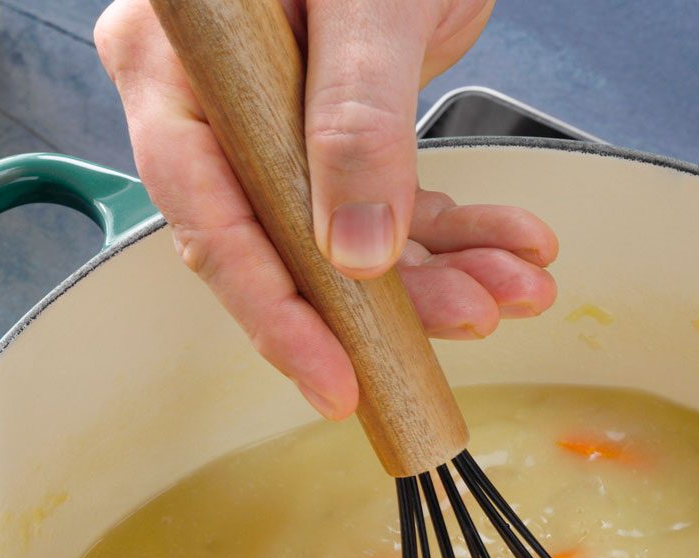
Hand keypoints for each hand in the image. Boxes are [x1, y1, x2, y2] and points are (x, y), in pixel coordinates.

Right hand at [95, 0, 557, 419]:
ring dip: (442, 271)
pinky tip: (518, 247)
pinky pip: (391, 204)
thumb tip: (357, 253)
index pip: (205, 209)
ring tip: (519, 286)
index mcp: (179, 57)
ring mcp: (277, 116)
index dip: (271, 308)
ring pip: (347, 236)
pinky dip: (460, 233)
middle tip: (473, 319)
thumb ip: (358, 121)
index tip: (333, 380)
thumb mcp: (369, 5)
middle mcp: (214, 96)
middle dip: (388, 296)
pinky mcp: (339, 126)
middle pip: (281, 241)